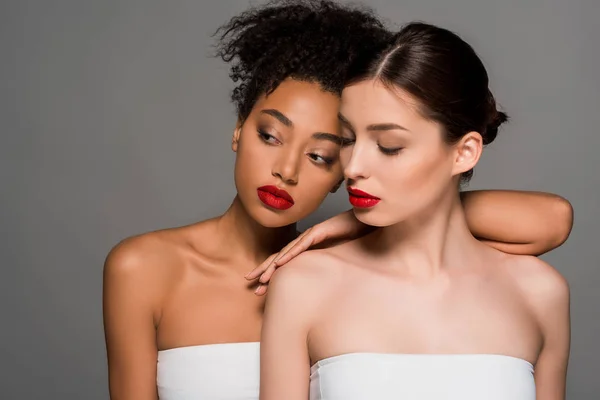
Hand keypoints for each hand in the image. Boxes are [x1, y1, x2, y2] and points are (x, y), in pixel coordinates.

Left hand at [245, 210, 369, 294]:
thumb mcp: (336, 259)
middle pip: (279, 257)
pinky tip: (280, 263)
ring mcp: (311, 235)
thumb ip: (325, 268)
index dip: (270, 273)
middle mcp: (305, 241)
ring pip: (287, 252)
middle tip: (248, 281)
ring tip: (261, 278)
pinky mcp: (319, 232)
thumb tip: (319, 287)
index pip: (284, 262)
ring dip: (273, 265)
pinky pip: (302, 245)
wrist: (366, 221)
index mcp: (307, 249)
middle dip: (263, 269)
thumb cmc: (354, 238)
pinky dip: (290, 254)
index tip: (259, 288)